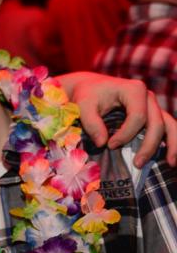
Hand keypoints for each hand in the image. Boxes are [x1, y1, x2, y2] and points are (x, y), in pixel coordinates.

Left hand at [58, 72, 176, 167]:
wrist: (91, 87)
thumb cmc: (87, 95)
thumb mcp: (83, 106)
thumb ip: (91, 123)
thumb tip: (102, 143)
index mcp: (134, 90)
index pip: (138, 116)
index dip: (126, 135)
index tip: (109, 146)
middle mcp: (148, 97)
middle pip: (157, 123)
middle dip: (148, 145)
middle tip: (137, 164)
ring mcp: (152, 106)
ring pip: (169, 125)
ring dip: (172, 145)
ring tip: (170, 164)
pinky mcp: (152, 115)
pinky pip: (166, 128)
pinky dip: (171, 142)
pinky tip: (170, 159)